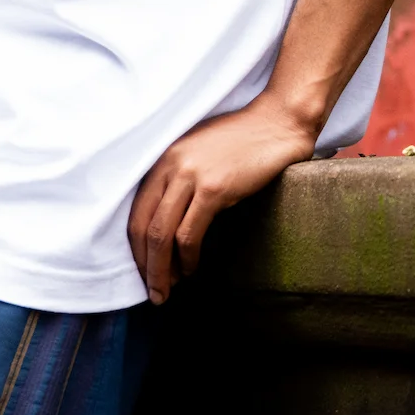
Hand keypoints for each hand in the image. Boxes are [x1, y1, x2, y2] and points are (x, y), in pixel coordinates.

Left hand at [125, 94, 318, 302]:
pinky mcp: (214, 189)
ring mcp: (191, 176)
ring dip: (162, 270)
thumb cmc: (243, 139)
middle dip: (145, 266)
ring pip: (162, 235)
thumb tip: (166, 222)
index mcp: (163, 158)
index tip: (143, 270)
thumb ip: (178, 179)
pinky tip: (192, 269)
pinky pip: (190, 234)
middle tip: (154, 292)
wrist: (277, 122)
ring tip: (168, 290)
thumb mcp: (200, 154)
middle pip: (143, 227)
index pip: (136, 212)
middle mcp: (170, 165)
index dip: (136, 248)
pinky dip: (187, 258)